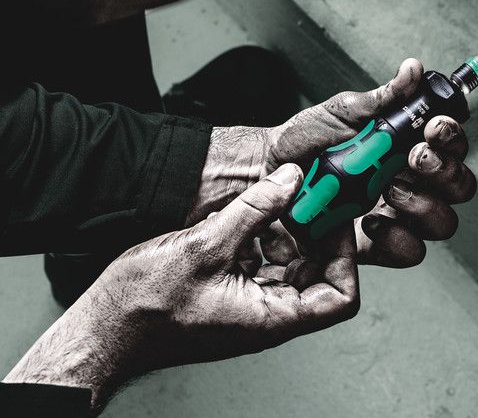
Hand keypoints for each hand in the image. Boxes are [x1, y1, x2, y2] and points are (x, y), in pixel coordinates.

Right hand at [4, 165, 356, 407]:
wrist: (101, 328)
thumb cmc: (143, 308)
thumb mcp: (205, 246)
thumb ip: (254, 210)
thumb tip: (292, 179)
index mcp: (272, 318)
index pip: (340, 296)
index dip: (346, 257)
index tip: (334, 219)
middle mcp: (268, 315)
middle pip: (321, 274)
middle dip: (319, 234)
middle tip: (313, 196)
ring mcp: (251, 305)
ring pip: (292, 263)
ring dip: (291, 230)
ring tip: (282, 197)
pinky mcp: (232, 292)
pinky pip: (264, 261)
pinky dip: (264, 235)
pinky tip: (250, 210)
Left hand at [187, 59, 476, 266]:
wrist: (266, 175)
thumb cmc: (303, 142)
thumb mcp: (343, 111)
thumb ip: (384, 96)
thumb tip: (413, 70)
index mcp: (408, 146)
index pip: (451, 143)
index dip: (451, 136)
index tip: (433, 127)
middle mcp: (411, 181)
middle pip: (458, 185)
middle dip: (442, 170)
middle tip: (413, 157)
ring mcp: (398, 215)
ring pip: (442, 221)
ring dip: (421, 204)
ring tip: (388, 189)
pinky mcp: (378, 245)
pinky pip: (409, 252)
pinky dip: (395, 238)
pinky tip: (369, 222)